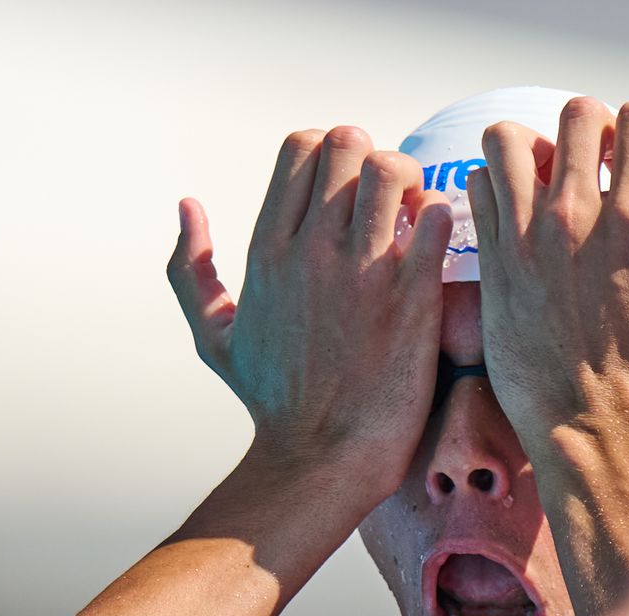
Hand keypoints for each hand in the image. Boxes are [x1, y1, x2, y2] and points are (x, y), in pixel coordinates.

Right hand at [167, 127, 452, 501]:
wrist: (323, 457)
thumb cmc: (272, 402)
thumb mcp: (213, 335)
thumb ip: (191, 268)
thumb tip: (186, 206)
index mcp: (268, 250)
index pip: (302, 145)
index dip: (331, 151)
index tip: (345, 187)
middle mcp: (312, 251)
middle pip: (349, 144)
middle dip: (372, 158)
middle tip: (385, 199)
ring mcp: (364, 272)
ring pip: (394, 169)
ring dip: (411, 182)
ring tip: (413, 217)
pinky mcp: (412, 298)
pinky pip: (437, 219)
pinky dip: (442, 218)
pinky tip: (435, 246)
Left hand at [467, 97, 628, 442]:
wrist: (595, 426)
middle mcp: (577, 217)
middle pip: (576, 114)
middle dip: (598, 128)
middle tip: (605, 165)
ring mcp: (526, 238)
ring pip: (508, 139)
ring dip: (533, 147)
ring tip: (551, 178)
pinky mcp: (493, 263)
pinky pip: (477, 188)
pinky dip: (498, 187)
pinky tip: (521, 215)